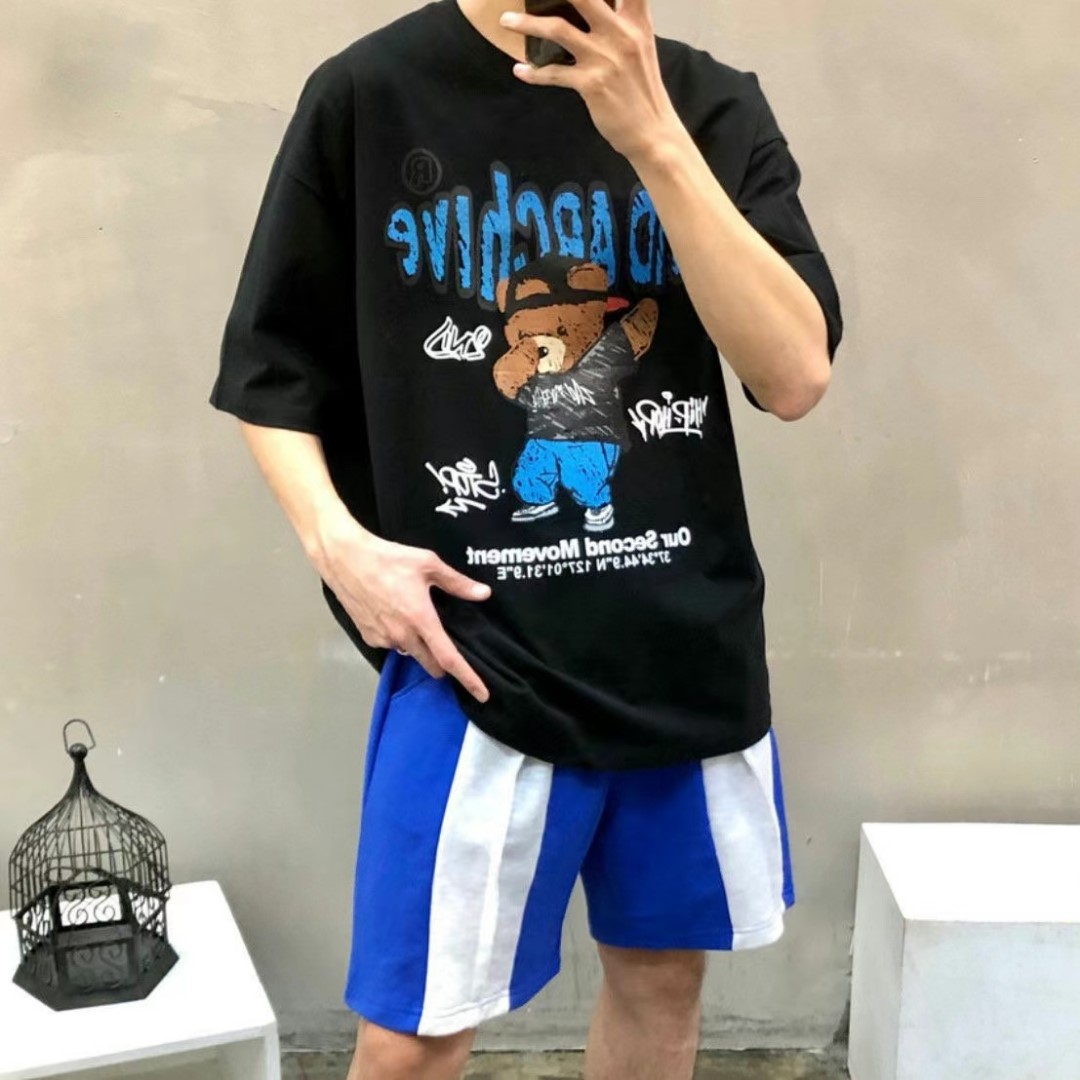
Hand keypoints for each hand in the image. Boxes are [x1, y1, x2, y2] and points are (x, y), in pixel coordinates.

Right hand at [311, 513, 491, 701]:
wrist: (345, 559)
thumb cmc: (388, 558)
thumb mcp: (428, 564)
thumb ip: (457, 583)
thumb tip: (484, 593)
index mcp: (421, 620)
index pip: (449, 658)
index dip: (468, 678)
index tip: (482, 695)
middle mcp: (403, 636)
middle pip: (431, 663)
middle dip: (442, 664)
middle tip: (448, 648)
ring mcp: (383, 639)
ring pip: (410, 653)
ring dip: (419, 647)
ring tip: (416, 621)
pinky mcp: (368, 637)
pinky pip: (391, 645)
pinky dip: (399, 637)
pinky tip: (395, 616)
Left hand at [499, 0, 680, 160]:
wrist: (651, 131)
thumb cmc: (642, 89)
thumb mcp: (641, 46)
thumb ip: (622, 22)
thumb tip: (596, 8)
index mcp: (636, 21)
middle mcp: (621, 33)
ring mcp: (604, 58)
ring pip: (558, 29)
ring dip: (527, 24)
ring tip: (506, 21)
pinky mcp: (591, 84)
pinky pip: (553, 73)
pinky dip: (533, 73)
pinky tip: (520, 70)